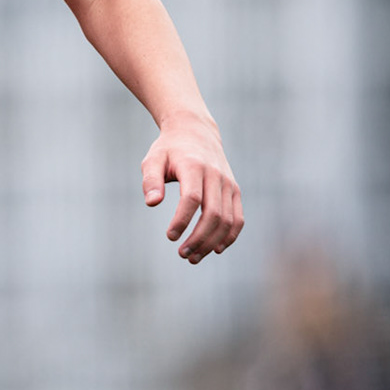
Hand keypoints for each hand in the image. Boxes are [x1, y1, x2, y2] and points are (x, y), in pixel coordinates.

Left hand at [142, 115, 243, 264]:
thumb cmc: (169, 149)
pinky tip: (216, 249)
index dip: (182, 220)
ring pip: (227, 220)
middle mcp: (216, 176)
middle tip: (182, 254)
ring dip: (212, 242)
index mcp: (194, 167)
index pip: (192, 198)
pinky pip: (238, 218)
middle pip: (213, 214)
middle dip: (198, 238)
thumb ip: (150, 180)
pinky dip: (230, 236)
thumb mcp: (153, 159)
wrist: (195, 132)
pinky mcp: (235, 191)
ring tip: (193, 257)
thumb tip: (152, 203)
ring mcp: (228, 184)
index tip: (170, 236)